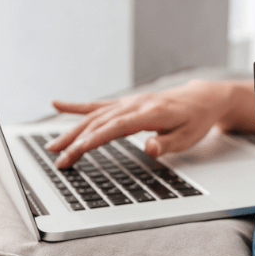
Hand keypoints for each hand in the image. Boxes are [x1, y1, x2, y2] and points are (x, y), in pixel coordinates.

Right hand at [46, 79, 232, 167]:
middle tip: (57, 158)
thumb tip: (149, 150)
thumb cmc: (196, 119)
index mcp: (150, 113)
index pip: (115, 128)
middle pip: (99, 122)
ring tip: (52, 145)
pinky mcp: (127, 103)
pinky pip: (100, 104)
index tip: (74, 152)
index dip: (93, 140)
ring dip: (72, 129)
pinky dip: (78, 106)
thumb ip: (167, 144)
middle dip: (76, 140)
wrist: (202, 98)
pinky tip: (58, 104)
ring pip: (95, 115)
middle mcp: (136, 104)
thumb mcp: (189, 136)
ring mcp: (130, 102)